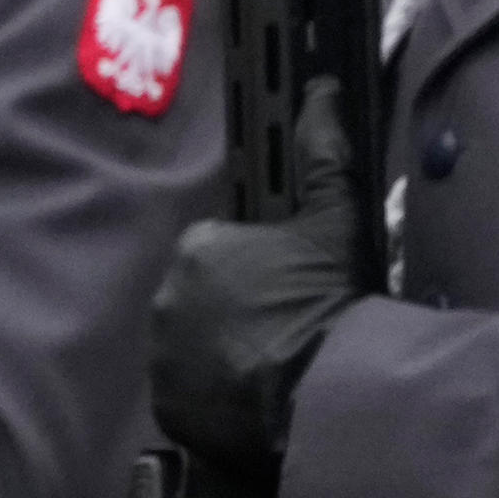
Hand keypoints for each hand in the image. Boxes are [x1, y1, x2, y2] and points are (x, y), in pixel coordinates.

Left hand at [147, 80, 365, 463]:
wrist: (327, 389)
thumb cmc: (329, 299)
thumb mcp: (335, 217)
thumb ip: (322, 152)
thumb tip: (320, 91)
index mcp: (198, 249)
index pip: (221, 251)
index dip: (259, 268)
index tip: (288, 287)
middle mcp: (166, 299)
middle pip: (204, 299)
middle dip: (237, 309)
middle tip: (286, 326)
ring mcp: (163, 356)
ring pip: (194, 346)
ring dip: (225, 352)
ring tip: (274, 365)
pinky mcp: (170, 407)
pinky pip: (189, 395)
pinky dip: (214, 396)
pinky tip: (255, 395)